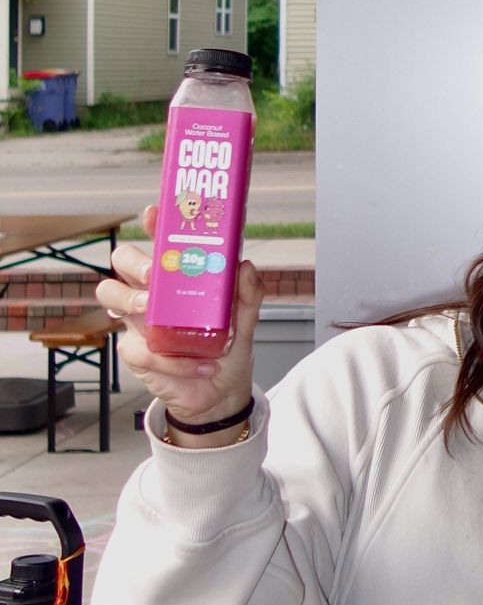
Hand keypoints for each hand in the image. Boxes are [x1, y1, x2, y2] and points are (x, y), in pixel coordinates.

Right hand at [98, 203, 263, 427]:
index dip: (152, 225)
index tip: (154, 213)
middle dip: (134, 262)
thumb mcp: (245, 317)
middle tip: (155, 273)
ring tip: (155, 310)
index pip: (159, 243)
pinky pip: (141, 349)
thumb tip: (244, 266)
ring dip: (132, 300)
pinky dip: (174, 361)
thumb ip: (248, 293)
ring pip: (112, 296)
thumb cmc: (227, 345)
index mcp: (177, 277)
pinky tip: (200, 366)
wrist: (221, 391)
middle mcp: (153, 293)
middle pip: (122, 263)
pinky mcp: (137, 353)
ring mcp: (139, 321)